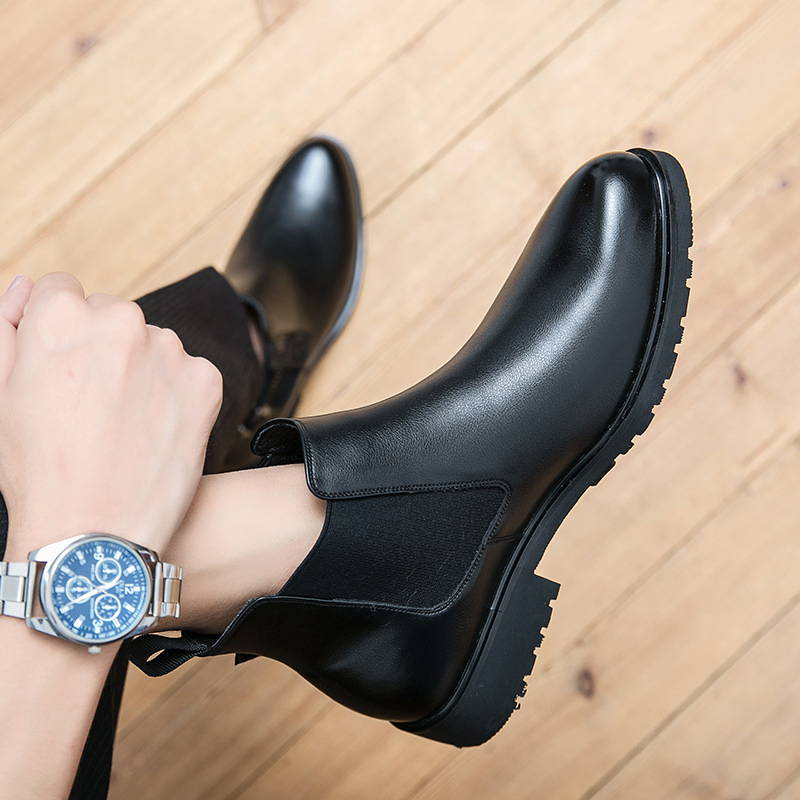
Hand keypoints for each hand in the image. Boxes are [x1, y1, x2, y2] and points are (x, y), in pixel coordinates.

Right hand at [0, 273, 222, 558]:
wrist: (95, 533)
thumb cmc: (40, 469)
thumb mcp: (0, 394)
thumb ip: (7, 328)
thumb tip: (27, 287)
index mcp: (60, 317)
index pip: (62, 290)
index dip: (59, 331)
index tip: (64, 368)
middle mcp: (120, 321)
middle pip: (112, 314)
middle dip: (103, 346)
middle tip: (94, 403)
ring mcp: (168, 350)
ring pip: (153, 343)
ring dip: (142, 368)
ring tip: (124, 423)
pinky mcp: (205, 379)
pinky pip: (188, 371)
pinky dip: (176, 392)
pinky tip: (155, 429)